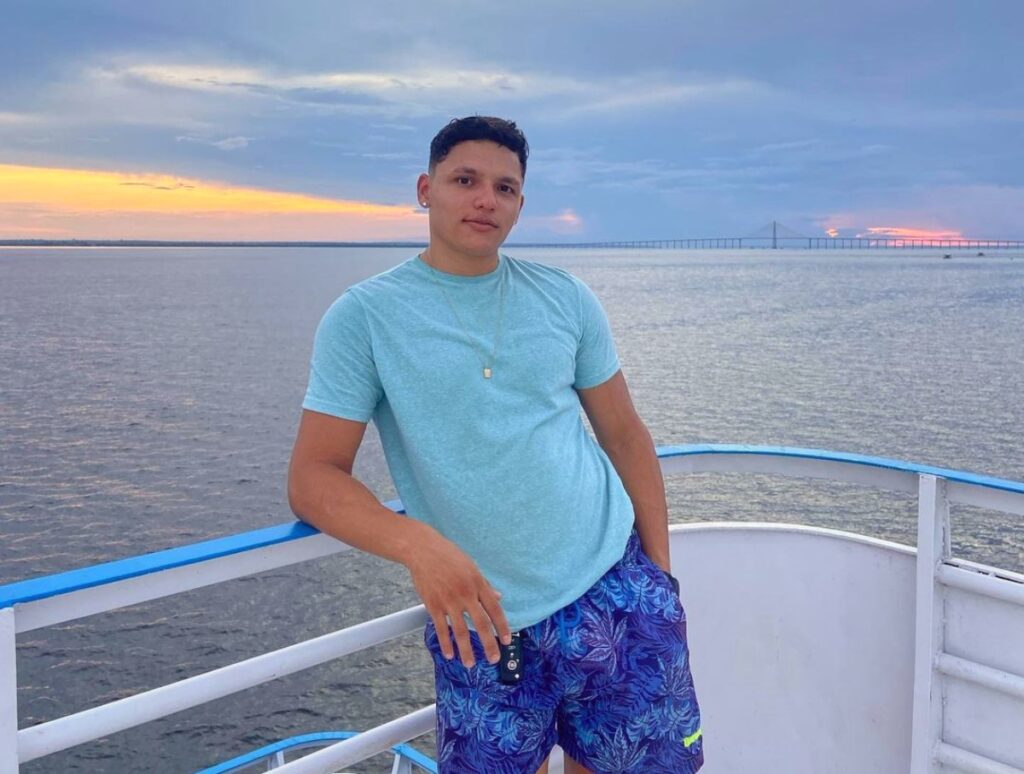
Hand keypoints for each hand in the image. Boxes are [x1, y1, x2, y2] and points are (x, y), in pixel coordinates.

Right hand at [403, 525, 511, 668]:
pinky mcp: (433, 605)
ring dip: (466, 650)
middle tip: (494, 659)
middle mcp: (466, 593)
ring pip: (460, 631)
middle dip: (489, 644)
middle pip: (481, 623)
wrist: (423, 550)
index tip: (506, 640)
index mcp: (478, 583)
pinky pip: (441, 628)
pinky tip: (450, 654)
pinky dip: (446, 643)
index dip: (502, 626)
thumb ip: (485, 585)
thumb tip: (499, 597)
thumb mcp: (472, 567)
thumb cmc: (449, 556)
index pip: (495, 609)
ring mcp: (449, 600)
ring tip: (470, 664)